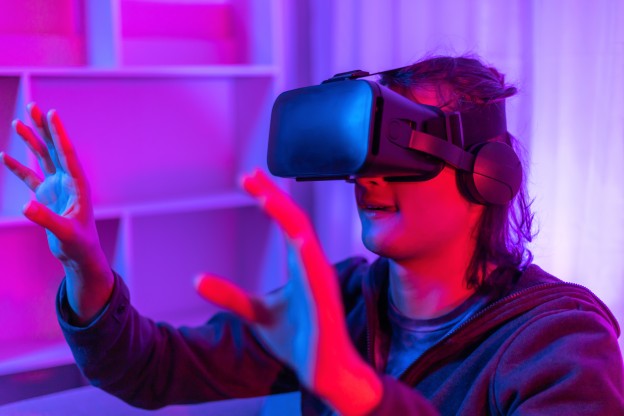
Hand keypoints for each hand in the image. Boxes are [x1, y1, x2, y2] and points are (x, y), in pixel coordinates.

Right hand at [1, 103, 112, 322]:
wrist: (79, 255)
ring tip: (17, 122)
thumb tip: (25, 206)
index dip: (59, 134)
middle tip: (33, 107)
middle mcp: (68, 181)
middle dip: (44, 128)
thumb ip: (46, 219)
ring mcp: (57, 187)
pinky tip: (4, 155)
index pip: (67, 154)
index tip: (52, 113)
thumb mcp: (64, 233)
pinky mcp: (46, 196)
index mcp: (78, 185)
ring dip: (31, 141)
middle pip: (55, 149)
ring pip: (42, 158)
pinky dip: (17, 166)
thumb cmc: (79, 244)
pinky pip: (30, 177)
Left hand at [195, 169, 381, 415]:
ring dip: (287, 217)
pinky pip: (317, 274)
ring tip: (266, 197)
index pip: (285, 222)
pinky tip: (296, 237)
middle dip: (272, 197)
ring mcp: (321, 283)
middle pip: (294, 221)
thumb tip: (196, 279)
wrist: (325, 373)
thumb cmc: (298, 340)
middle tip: (249, 175)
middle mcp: (313, 267)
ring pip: (305, 241)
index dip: (268, 197)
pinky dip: (307, 254)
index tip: (247, 178)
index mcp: (301, 265)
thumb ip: (230, 295)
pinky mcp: (326, 304)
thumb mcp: (257, 313)